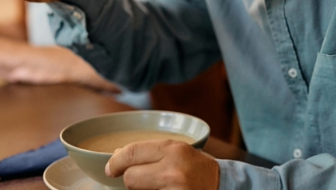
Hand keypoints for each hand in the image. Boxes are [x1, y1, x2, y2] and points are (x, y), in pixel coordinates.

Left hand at [105, 140, 219, 189]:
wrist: (224, 186)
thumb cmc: (197, 168)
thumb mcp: (177, 151)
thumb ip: (149, 152)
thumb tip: (116, 155)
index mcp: (172, 149)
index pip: (131, 153)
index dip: (115, 162)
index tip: (111, 169)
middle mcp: (172, 170)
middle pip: (131, 178)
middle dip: (131, 180)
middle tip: (140, 181)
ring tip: (157, 187)